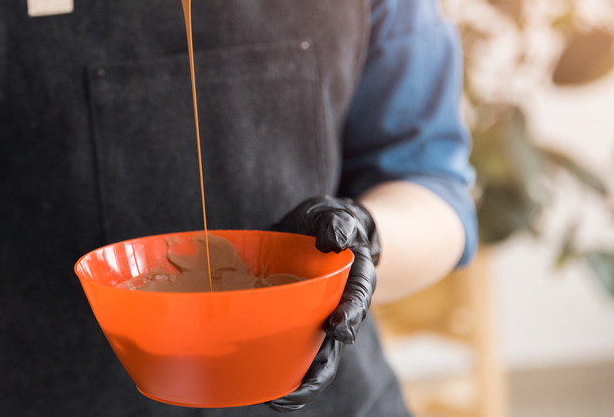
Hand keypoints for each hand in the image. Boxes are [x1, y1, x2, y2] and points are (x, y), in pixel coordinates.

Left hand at [268, 196, 380, 410]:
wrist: (325, 232)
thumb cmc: (332, 224)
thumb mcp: (337, 214)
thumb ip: (338, 223)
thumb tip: (334, 240)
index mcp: (354, 282)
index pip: (356, 300)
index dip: (349, 315)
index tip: (338, 327)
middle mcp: (339, 310)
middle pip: (334, 346)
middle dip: (319, 370)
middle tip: (300, 387)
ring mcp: (317, 322)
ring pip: (313, 359)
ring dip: (298, 383)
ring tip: (276, 400)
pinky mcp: (296, 324)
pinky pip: (290, 351)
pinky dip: (277, 371)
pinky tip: (257, 387)